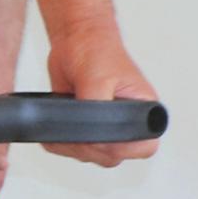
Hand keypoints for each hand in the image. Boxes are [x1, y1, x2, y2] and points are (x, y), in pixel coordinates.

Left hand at [42, 23, 159, 167]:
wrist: (76, 41)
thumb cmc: (97, 52)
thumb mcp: (98, 78)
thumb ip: (96, 108)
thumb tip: (89, 134)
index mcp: (144, 112)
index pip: (144, 147)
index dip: (120, 149)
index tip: (97, 138)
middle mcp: (128, 123)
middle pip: (114, 157)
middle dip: (90, 149)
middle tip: (73, 130)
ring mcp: (106, 127)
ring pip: (93, 156)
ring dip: (73, 147)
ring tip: (61, 124)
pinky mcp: (86, 127)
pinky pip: (75, 148)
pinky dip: (61, 144)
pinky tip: (52, 131)